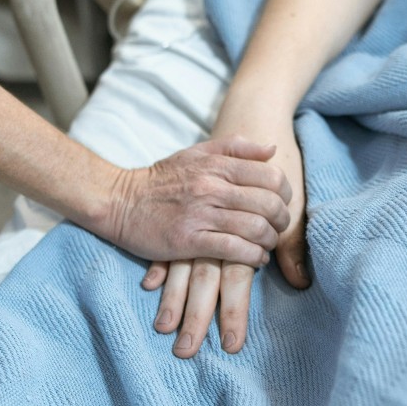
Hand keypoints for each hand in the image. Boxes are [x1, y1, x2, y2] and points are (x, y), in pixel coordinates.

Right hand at [142, 120, 307, 357]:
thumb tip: (272, 149)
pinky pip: (233, 250)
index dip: (285, 193)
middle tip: (279, 227)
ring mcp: (201, 214)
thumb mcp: (197, 153)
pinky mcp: (189, 240)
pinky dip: (252, 257)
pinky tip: (255, 258)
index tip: (282, 204)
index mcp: (216, 166)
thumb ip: (235, 147)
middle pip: (267, 204)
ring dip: (269, 240)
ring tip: (267, 244)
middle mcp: (212, 187)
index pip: (270, 177)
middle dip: (282, 220)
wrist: (121, 201)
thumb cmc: (162, 178)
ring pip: (254, 228)